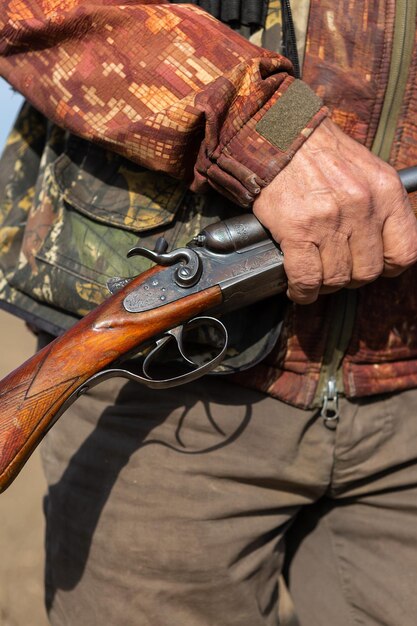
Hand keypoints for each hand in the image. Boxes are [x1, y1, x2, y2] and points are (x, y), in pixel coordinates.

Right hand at [253, 118, 416, 303]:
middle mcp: (362, 206)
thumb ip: (378, 205)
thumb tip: (378, 242)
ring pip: (337, 279)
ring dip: (324, 286)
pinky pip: (307, 279)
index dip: (389, 267)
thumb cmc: (319, 153)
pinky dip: (302, 291)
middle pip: (368, 271)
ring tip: (315, 277)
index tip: (376, 266)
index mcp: (385, 191)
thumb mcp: (366, 170)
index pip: (405, 251)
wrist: (280, 136)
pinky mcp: (298, 230)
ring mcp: (329, 220)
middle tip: (337, 270)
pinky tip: (298, 288)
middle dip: (351, 278)